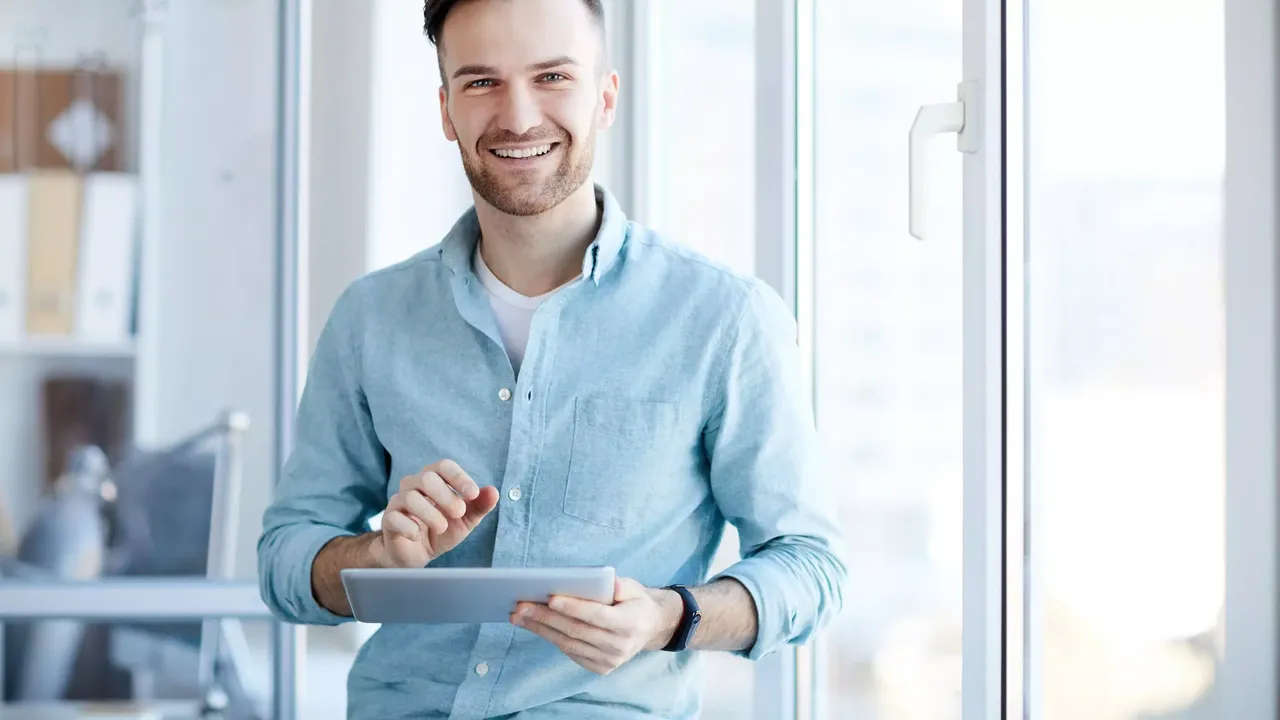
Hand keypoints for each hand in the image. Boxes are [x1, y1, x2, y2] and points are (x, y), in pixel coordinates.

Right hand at [375, 459, 499, 567]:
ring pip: (410, 497)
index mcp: (434, 479)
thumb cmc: (442, 530)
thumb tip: (494, 491)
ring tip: (441, 528)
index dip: (459, 477)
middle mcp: (414, 485)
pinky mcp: (388, 519)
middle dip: (446, 496)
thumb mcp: (466, 520)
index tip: (473, 494)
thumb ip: (480, 506)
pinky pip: (395, 517)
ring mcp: (398, 501)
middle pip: (426, 478)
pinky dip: (410, 527)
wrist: (417, 553)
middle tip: (458, 513)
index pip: (444, 466)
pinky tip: (418, 535)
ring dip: (431, 514)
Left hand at [511, 577, 681, 674]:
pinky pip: (571, 653)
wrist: (651, 627)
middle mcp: (619, 646)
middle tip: (521, 606)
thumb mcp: (634, 588)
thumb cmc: (636, 602)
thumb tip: (599, 582)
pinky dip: (551, 638)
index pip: (597, 616)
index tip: (549, 597)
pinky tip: (536, 626)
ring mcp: (609, 660)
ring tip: (520, 616)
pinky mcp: (600, 667)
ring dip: (541, 629)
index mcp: (629, 623)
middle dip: (545, 617)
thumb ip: (620, 585)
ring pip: (569, 644)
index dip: (573, 607)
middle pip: (576, 631)